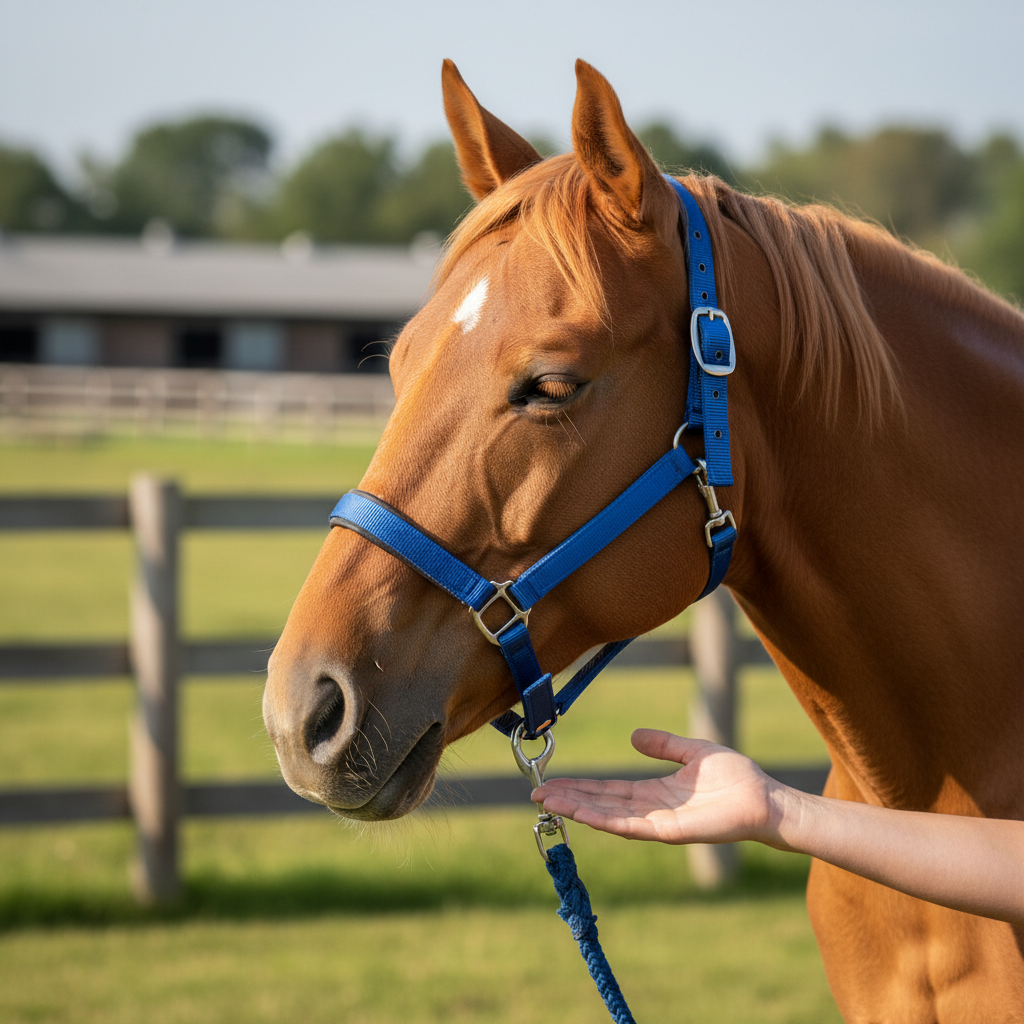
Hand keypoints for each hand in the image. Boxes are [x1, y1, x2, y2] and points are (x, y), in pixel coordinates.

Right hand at [532, 729, 781, 845]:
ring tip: (548, 802)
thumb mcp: (692, 752)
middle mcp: (651, 809)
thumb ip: (664, 745)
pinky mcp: (670, 831)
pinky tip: (582, 814)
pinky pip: (631, 825)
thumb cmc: (735, 778)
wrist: (764, 798)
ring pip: (609, 816)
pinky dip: (604, 819)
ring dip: (578, 809)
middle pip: (601, 804)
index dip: (582, 787)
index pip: (609, 790)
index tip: (554, 782)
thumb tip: (633, 736)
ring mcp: (658, 822)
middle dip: (569, 798)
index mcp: (655, 792)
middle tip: (535, 793)